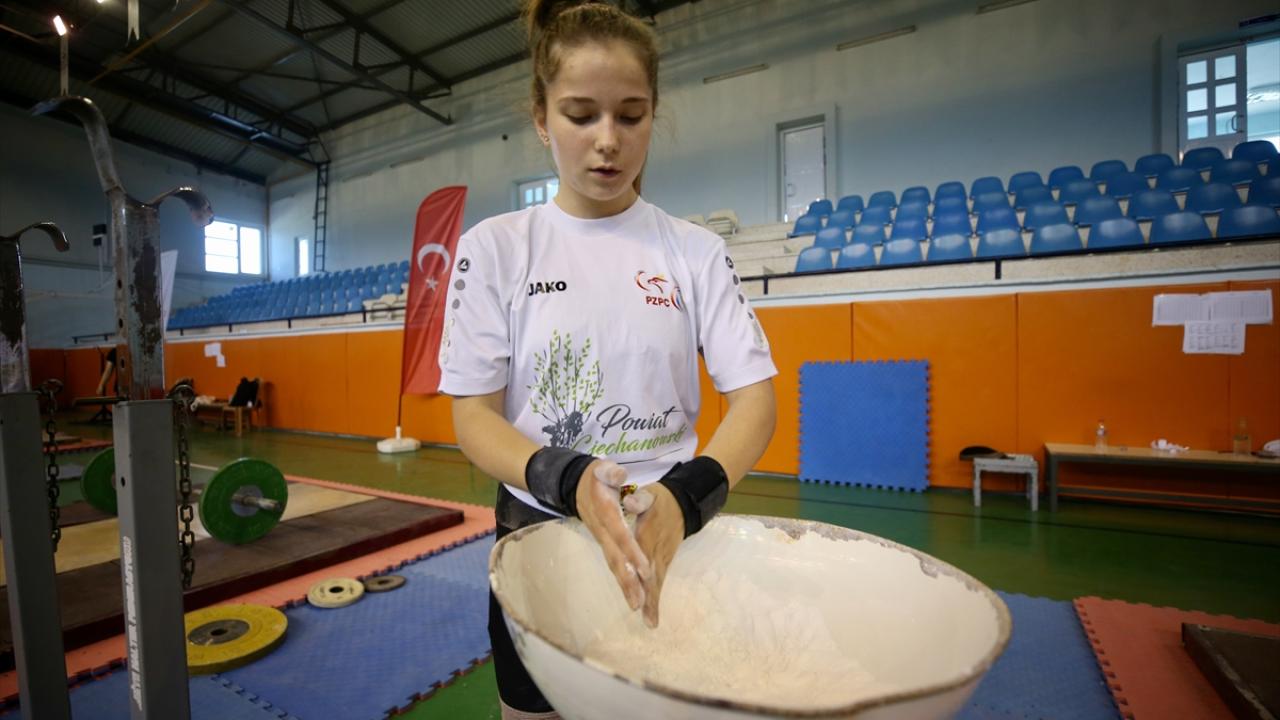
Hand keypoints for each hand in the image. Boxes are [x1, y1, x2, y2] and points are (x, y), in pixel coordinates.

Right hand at [575, 459, 652, 611]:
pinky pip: (613, 562)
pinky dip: (622, 578)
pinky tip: (631, 593)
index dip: (631, 551)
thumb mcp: (602, 468)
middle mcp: (602, 529)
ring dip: (624, 584)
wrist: (574, 484)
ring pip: (613, 563)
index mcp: (604, 510)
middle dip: (627, 579)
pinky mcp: (603, 542)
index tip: (645, 569)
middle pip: (615, 556)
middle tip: (640, 602)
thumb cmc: (595, 475)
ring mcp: (601, 537)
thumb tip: (619, 475)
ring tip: (636, 605)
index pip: (619, 534)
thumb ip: (610, 472)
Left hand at [631, 483, 684, 627]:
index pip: (642, 553)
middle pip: (652, 575)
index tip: (642, 583)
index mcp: (648, 534)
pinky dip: (655, 599)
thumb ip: (640, 499)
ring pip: (657, 582)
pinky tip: (651, 617)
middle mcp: (656, 550)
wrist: (683, 504)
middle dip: (649, 595)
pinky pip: (660, 583)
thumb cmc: (660, 500)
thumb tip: (630, 502)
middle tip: (648, 618)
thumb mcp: (650, 495)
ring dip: (653, 602)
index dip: (641, 569)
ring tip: (650, 622)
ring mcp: (662, 558)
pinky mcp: (665, 563)